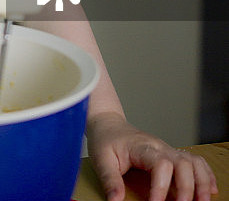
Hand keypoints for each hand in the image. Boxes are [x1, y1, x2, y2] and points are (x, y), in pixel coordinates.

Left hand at [86, 112, 217, 200]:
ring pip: (193, 161)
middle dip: (187, 188)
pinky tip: (210, 189)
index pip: (160, 164)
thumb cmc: (105, 140)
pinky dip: (205, 174)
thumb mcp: (101, 159)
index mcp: (142, 147)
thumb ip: (110, 180)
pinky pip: (194, 160)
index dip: (162, 186)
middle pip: (182, 163)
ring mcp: (167, 150)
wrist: (108, 123)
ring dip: (202, 181)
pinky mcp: (171, 154)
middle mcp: (159, 147)